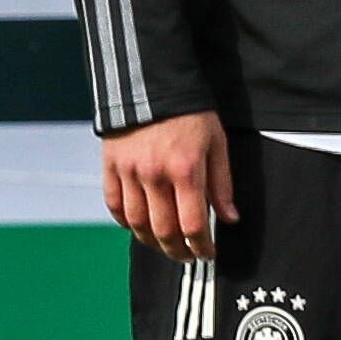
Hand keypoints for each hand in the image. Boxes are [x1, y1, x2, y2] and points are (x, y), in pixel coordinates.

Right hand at [101, 110, 233, 260]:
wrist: (150, 83)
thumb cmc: (190, 112)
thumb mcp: (216, 143)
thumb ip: (222, 183)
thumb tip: (229, 218)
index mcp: (185, 170)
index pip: (193, 225)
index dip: (202, 247)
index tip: (208, 253)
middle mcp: (155, 175)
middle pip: (163, 231)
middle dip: (177, 251)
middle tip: (187, 256)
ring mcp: (129, 171)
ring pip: (137, 223)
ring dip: (151, 242)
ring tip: (163, 245)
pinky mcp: (111, 165)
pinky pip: (114, 204)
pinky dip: (124, 221)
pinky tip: (136, 225)